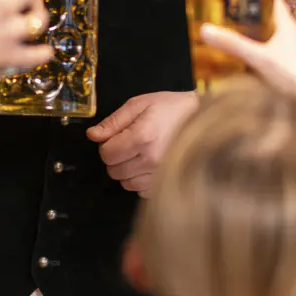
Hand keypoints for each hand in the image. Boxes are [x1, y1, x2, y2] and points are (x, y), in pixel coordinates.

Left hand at [86, 91, 200, 195]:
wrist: (202, 119)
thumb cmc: (170, 108)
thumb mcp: (139, 105)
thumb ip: (113, 122)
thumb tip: (92, 135)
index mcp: (142, 138)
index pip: (106, 154)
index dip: (107, 145)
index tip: (118, 137)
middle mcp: (151, 160)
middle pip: (114, 171)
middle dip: (117, 158)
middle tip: (130, 145)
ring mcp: (161, 175)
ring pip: (126, 183)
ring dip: (128, 171)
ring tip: (141, 154)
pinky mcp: (167, 185)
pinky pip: (141, 191)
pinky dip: (140, 180)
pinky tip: (149, 166)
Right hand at [196, 0, 295, 112]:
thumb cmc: (293, 75)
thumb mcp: (259, 57)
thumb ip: (233, 44)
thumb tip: (205, 29)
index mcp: (285, 24)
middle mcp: (287, 34)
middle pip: (265, 17)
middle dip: (246, 14)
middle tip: (223, 11)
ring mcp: (286, 50)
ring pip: (265, 35)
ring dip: (248, 33)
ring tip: (225, 31)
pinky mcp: (284, 64)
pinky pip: (265, 51)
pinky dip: (252, 50)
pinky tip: (238, 57)